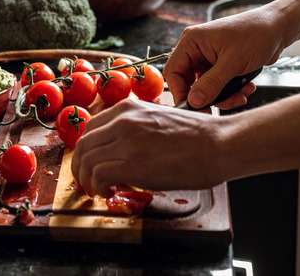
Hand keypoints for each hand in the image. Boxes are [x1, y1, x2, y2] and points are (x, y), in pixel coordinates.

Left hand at [71, 98, 226, 197]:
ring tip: (98, 191)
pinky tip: (109, 192)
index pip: (90, 128)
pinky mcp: (132, 163)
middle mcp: (123, 120)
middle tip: (88, 182)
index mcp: (128, 107)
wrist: (218, 143)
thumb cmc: (198, 135)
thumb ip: (137, 127)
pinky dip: (98, 187)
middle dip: (81, 167)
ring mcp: (126, 141)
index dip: (87, 150)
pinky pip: (98, 175)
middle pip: (83, 145)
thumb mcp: (159, 119)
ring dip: (87, 180)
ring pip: (86, 160)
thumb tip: (124, 148)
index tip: (91, 163)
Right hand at [164, 8, 282, 108]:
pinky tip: (247, 87)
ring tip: (242, 94)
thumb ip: (211, 84)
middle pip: (190, 82)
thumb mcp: (233, 63)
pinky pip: (219, 85)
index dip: (181, 92)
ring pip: (206, 87)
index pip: (173, 72)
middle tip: (222, 106)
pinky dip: (232, 90)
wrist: (279, 27)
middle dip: (208, 96)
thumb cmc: (256, 34)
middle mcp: (197, 49)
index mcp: (192, 41)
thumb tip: (193, 102)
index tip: (194, 107)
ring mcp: (209, 57)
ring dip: (224, 95)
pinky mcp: (221, 64)